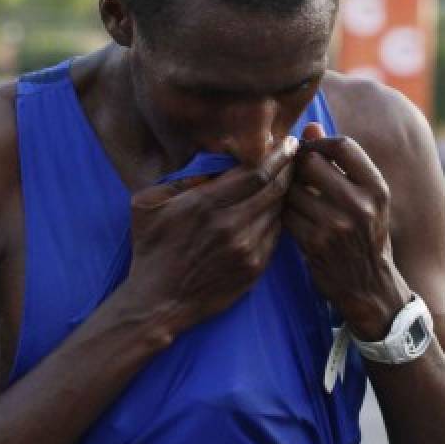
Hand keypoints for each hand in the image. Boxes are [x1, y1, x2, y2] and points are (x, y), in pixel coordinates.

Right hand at [120, 137, 298, 343]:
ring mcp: (246, 248)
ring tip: (289, 178)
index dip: (278, 154)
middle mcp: (231, 225)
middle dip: (289, 167)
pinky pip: (275, 234)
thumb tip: (215, 166)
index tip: (288, 141)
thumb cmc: (150, 249)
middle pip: (275, 187)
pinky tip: (275, 209)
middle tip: (296, 154)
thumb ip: (181, 180)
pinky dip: (278, 218)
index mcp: (205, 203)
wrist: (158, 302)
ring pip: (278, 210)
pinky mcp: (255, 267)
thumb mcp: (148, 204)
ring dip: (286, 192)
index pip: (256, 171)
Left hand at [283, 123, 410, 340]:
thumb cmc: (366, 236)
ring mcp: (337, 225)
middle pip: (312, 162)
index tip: (312, 151)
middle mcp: (361, 205)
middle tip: (297, 175)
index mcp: (378, 188)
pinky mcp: (315, 244)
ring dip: (289, 191)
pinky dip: (285, 213)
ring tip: (297, 199)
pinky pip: (286, 213)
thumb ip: (340, 162)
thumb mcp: (367, 199)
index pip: (342, 145)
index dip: (320, 143)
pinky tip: (294, 218)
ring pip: (294, 188)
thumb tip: (309, 126)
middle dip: (300, 166)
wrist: (371, 288)